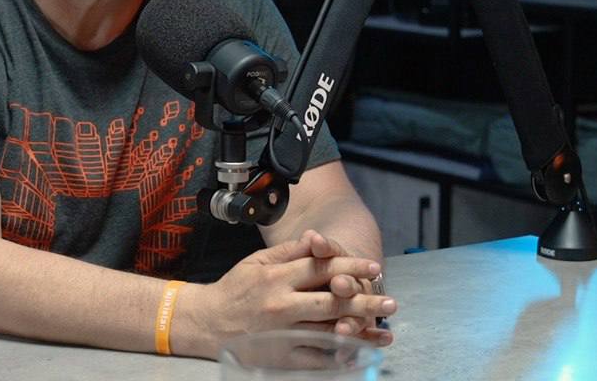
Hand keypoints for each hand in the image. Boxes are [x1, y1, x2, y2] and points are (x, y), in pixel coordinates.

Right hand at [177, 232, 393, 357]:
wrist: (206, 322)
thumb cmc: (234, 289)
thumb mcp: (257, 261)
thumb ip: (289, 252)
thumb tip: (316, 240)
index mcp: (277, 277)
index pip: (321, 269)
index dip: (350, 267)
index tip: (373, 268)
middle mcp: (283, 304)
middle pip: (332, 302)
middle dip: (364, 301)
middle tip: (390, 301)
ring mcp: (283, 333)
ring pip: (328, 331)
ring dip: (360, 331)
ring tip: (385, 333)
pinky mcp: (282, 356)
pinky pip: (316, 358)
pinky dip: (339, 357)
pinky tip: (359, 354)